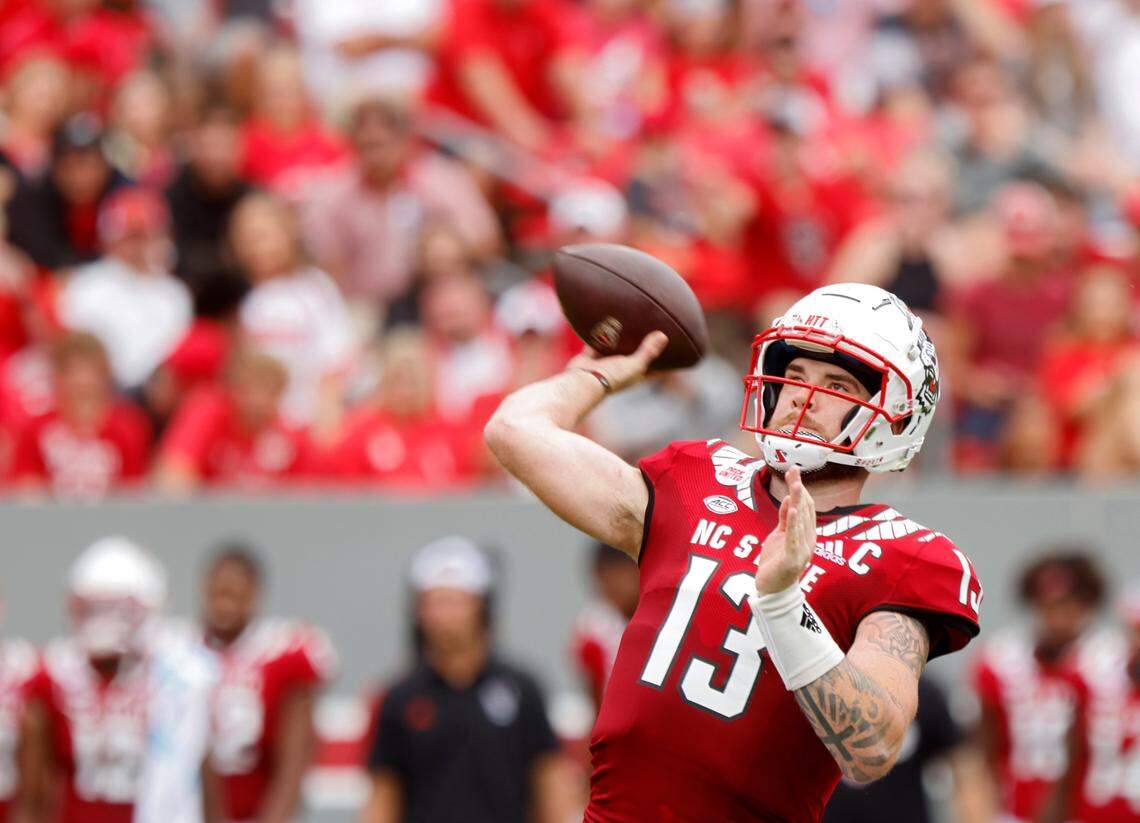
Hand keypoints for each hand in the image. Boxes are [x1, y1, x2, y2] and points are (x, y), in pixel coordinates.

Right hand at [567, 331, 667, 393]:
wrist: (583, 382)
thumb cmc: (612, 378)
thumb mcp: (634, 365)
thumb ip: (647, 351)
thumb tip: (664, 336)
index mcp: (634, 375)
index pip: (654, 370)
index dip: (665, 365)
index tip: (677, 355)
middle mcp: (620, 369)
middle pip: (634, 357)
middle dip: (642, 347)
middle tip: (653, 331)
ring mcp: (605, 363)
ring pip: (615, 349)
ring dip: (620, 340)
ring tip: (630, 323)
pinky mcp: (590, 356)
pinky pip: (595, 342)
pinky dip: (598, 333)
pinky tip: (603, 321)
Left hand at [755, 467, 817, 594]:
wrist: (771, 589)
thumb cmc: (776, 561)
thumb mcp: (779, 535)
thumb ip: (785, 519)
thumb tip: (791, 499)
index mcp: (806, 533)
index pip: (806, 506)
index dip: (799, 487)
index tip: (793, 470)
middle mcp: (808, 540)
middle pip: (805, 510)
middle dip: (799, 489)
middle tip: (794, 470)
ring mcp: (802, 549)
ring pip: (802, 521)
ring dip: (798, 502)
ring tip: (797, 485)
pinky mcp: (792, 558)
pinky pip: (794, 538)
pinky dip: (794, 523)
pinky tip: (794, 510)